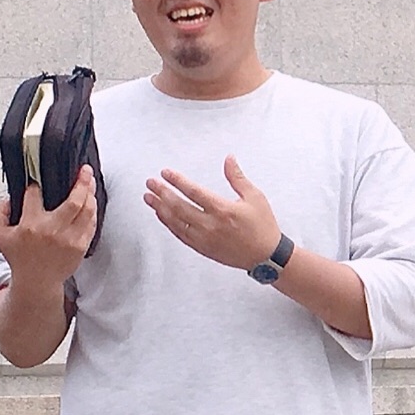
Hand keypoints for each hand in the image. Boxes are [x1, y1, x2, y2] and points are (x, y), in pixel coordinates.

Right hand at [0, 166, 97, 294]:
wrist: (37, 281)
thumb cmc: (19, 257)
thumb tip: (9, 198)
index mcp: (31, 225)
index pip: (35, 195)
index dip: (36, 183)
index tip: (38, 178)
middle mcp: (53, 231)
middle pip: (74, 202)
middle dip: (82, 182)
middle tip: (84, 170)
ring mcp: (70, 239)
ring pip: (88, 211)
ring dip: (91, 194)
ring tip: (90, 182)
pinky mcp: (81, 246)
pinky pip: (92, 223)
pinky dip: (93, 211)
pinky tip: (91, 202)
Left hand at [144, 157, 280, 272]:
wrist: (266, 256)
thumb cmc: (263, 226)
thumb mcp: (255, 197)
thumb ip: (237, 178)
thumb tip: (229, 158)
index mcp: (223, 209)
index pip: (193, 191)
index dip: (177, 181)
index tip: (165, 173)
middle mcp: (210, 224)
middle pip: (178, 206)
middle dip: (162, 192)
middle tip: (150, 182)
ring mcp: (204, 238)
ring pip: (175, 221)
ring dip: (160, 208)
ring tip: (149, 197)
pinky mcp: (202, 248)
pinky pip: (179, 234)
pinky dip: (168, 223)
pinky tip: (161, 214)